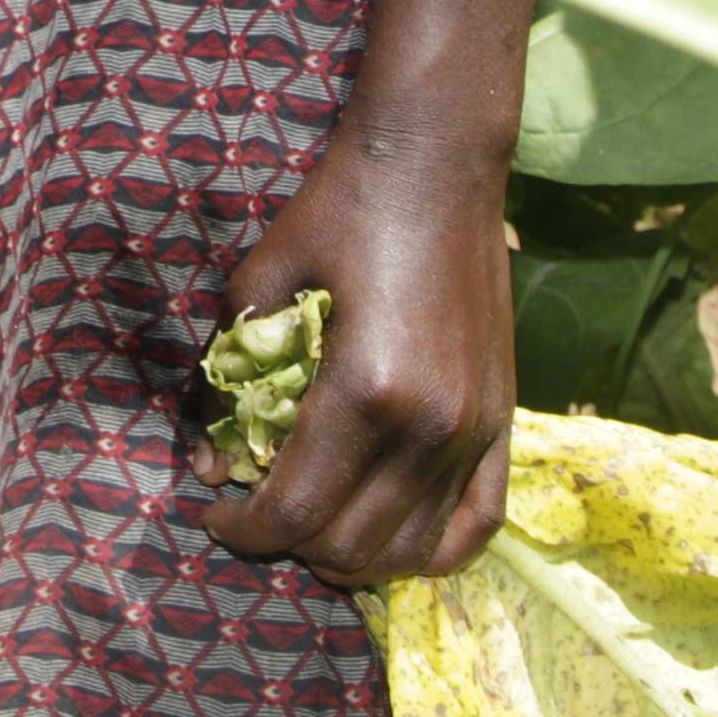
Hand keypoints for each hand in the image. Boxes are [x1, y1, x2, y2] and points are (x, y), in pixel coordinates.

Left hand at [196, 119, 513, 585]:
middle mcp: (430, 426)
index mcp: (366, 391)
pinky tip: (384, 534)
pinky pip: (474, 526)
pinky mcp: (504, 422)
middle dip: (286, 542)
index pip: (295, 511)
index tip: (214, 509)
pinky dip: (426, 549)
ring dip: (351, 554)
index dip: (241, 528)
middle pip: (349, 546)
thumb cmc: (340, 209)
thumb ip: (232, 377)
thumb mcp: (261, 281)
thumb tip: (214, 458)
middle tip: (253, 506)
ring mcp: (476, 430)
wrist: (436, 162)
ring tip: (312, 519)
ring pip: (411, 551)